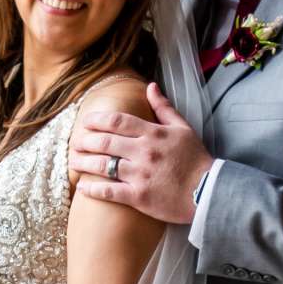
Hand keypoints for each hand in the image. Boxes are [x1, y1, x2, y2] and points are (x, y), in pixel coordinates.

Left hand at [68, 82, 211, 224]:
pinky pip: (110, 191)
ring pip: (103, 166)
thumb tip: (150, 87)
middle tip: (75, 141)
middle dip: (85, 140)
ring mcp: (140, 175)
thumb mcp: (183, 128)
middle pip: (105, 142)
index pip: (117, 121)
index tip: (85, 121)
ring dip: (83, 162)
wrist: (209, 192)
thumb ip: (164, 108)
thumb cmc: (196, 160)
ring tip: (73, 160)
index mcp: (153, 134)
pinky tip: (82, 187)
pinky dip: (93, 189)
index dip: (96, 120)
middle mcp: (144, 152)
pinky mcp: (139, 197)